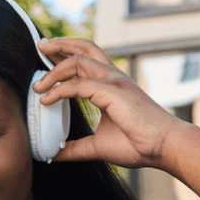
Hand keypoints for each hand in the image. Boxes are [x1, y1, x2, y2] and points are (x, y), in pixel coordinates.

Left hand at [32, 38, 186, 168]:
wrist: (163, 147)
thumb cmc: (138, 144)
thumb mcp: (98, 146)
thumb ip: (76, 148)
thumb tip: (55, 155)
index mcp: (112, 85)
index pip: (85, 60)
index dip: (65, 55)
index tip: (46, 57)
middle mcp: (113, 77)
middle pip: (82, 48)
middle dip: (59, 45)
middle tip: (39, 46)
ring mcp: (113, 82)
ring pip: (77, 62)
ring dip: (53, 71)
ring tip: (37, 86)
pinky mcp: (112, 92)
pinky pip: (79, 85)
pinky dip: (60, 91)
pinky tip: (47, 100)